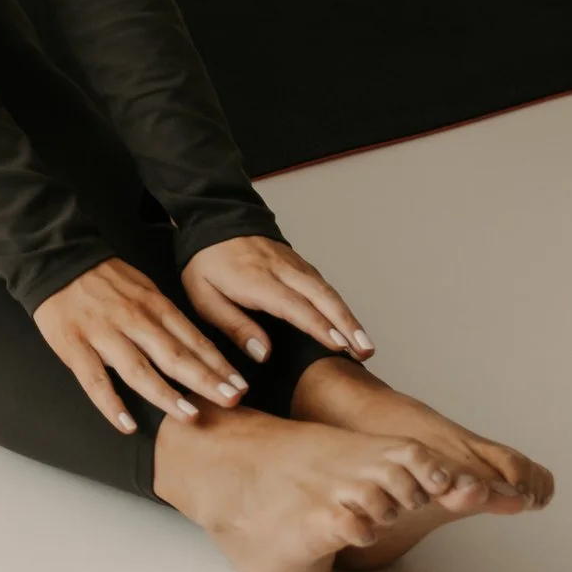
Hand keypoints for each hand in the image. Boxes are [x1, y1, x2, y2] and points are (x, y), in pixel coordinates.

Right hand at [32, 258, 252, 433]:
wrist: (55, 260)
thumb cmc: (104, 280)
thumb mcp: (143, 289)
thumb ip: (167, 319)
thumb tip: (199, 350)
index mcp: (153, 305)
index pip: (192, 338)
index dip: (217, 363)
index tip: (240, 385)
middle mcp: (133, 320)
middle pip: (174, 354)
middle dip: (205, 380)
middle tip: (231, 401)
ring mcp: (103, 334)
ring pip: (138, 369)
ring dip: (166, 394)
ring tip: (191, 416)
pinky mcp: (74, 346)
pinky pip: (94, 380)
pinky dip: (110, 404)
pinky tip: (127, 425)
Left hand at [181, 235, 372, 368]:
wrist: (212, 218)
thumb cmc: (205, 262)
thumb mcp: (205, 297)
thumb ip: (234, 325)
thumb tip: (264, 353)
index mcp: (256, 280)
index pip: (294, 305)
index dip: (318, 326)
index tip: (339, 346)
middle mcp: (281, 269)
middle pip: (321, 296)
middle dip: (347, 324)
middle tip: (366, 350)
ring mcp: (292, 263)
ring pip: (327, 290)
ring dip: (349, 316)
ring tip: (365, 344)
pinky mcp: (297, 262)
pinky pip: (323, 284)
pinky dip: (340, 304)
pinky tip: (349, 323)